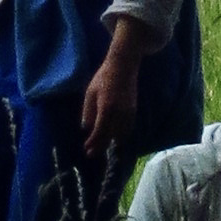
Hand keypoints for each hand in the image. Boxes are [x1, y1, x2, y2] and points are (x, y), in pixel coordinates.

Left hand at [80, 33, 143, 159]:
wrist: (124, 66)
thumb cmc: (103, 78)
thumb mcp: (90, 93)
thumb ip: (88, 112)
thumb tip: (86, 128)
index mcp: (106, 108)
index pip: (99, 131)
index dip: (93, 142)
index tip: (86, 149)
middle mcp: (119, 113)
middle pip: (110, 136)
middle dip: (100, 147)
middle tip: (91, 154)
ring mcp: (128, 113)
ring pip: (120, 135)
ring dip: (110, 143)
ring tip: (101, 148)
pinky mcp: (134, 110)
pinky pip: (127, 128)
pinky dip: (120, 136)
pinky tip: (113, 138)